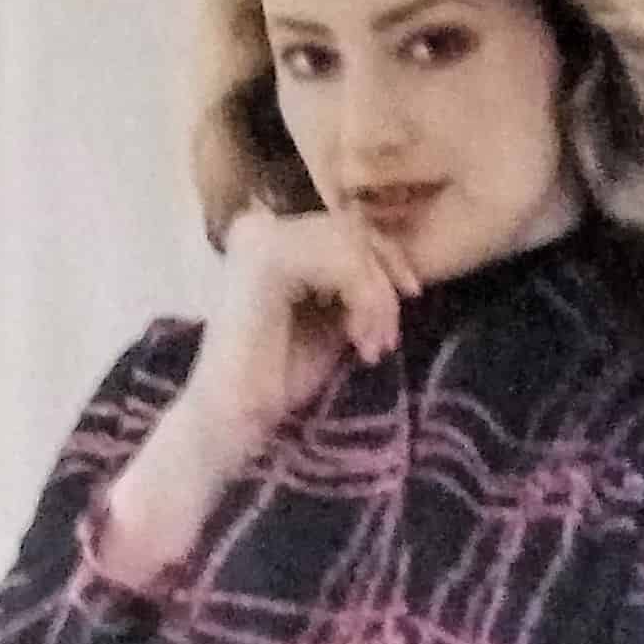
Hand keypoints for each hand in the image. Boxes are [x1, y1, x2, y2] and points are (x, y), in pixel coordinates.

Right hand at [181, 198, 423, 457]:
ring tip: (371, 347)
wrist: (236, 419)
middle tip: (387, 338)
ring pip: (350, 245)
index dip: (386, 258)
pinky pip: (340, 263)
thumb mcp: (330, 315)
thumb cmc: (281, 376)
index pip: (345, 224)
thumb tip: (398, 258)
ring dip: (375, 300)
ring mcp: (261, 240)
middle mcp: (262, 227)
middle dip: (383, 284)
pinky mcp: (266, 261)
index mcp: (273, 235)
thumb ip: (352, 281)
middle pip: (352, 229)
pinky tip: (357, 344)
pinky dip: (363, 303)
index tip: (407, 299)